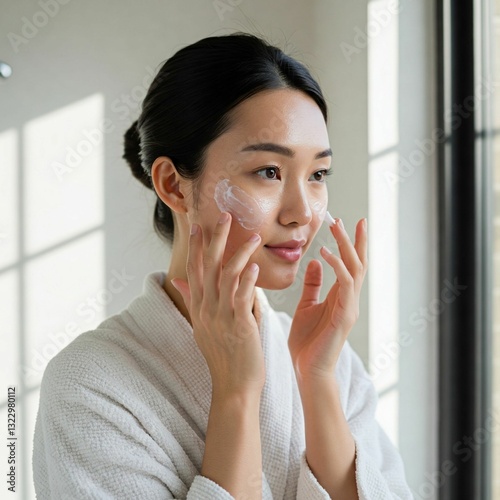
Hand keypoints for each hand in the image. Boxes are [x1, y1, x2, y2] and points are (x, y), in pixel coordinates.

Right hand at [170, 212, 265, 397]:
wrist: (233, 386)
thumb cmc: (223, 355)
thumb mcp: (202, 326)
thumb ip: (193, 299)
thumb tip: (177, 279)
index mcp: (199, 307)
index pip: (194, 269)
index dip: (196, 246)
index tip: (198, 225)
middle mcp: (206, 308)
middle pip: (207, 265)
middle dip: (215, 238)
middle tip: (224, 215)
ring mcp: (220, 315)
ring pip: (226, 275)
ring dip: (240, 252)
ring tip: (253, 236)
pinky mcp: (238, 324)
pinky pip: (241, 295)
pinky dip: (248, 278)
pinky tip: (256, 265)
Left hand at [288, 218, 367, 380]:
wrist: (306, 370)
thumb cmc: (306, 342)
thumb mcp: (306, 306)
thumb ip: (313, 286)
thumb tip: (314, 263)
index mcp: (339, 296)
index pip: (349, 264)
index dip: (349, 243)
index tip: (344, 221)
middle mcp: (348, 299)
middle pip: (357, 262)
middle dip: (353, 239)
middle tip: (346, 218)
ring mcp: (349, 307)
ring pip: (354, 269)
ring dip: (346, 247)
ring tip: (336, 227)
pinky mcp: (344, 316)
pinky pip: (345, 286)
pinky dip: (337, 267)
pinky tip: (325, 254)